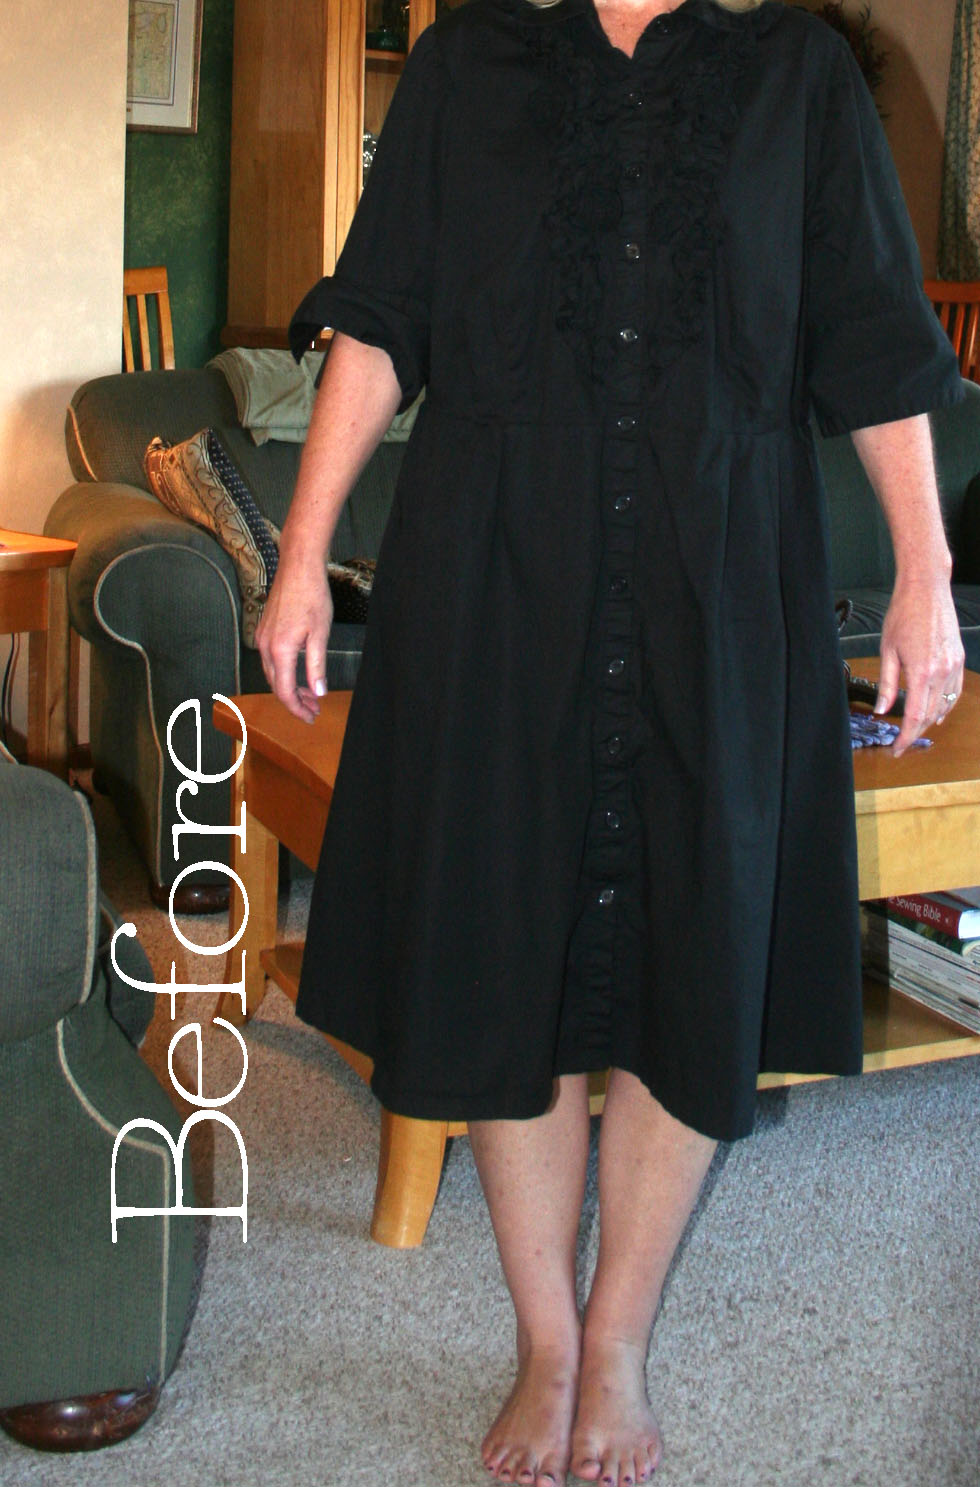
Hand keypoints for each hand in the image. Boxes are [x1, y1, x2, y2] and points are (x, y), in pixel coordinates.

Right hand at [256, 556, 332, 722]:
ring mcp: (262, 637)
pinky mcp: (263, 629)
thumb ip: (316, 666)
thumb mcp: (320, 635)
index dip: (297, 709)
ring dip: (289, 687)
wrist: (298, 567)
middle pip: (276, 685)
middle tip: (314, 709)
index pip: (285, 691)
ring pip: (273, 673)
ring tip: (309, 694)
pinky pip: (271, 660)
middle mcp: (265, 646)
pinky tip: (298, 672)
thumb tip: (317, 693)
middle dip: (294, 701)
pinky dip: (283, 672)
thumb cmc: (312, 597)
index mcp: (280, 650)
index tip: (311, 717)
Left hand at [875, 572, 963, 756]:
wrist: (926, 589)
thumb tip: (882, 709)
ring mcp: (954, 665)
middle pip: (930, 715)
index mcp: (921, 672)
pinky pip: (955, 691)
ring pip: (945, 705)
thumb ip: (886, 684)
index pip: (914, 716)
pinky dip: (946, 705)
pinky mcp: (959, 659)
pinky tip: (937, 711)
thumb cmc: (903, 614)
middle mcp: (942, 671)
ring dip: (930, 720)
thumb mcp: (887, 651)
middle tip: (900, 741)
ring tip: (915, 728)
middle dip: (915, 731)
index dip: (905, 737)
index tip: (897, 749)